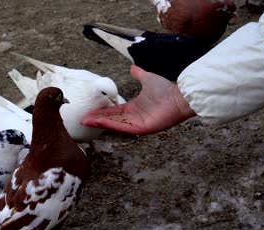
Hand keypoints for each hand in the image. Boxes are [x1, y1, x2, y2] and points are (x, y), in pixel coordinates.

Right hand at [81, 65, 195, 134]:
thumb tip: (133, 68)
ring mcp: (138, 124)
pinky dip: (110, 125)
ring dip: (100, 123)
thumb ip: (139, 75)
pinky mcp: (142, 128)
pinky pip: (124, 128)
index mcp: (135, 108)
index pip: (115, 112)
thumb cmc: (167, 88)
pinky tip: (99, 122)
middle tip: (82, 118)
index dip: (102, 112)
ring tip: (86, 121)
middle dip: (97, 119)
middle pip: (112, 120)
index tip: (89, 111)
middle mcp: (135, 117)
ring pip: (115, 125)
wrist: (180, 93)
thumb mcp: (148, 78)